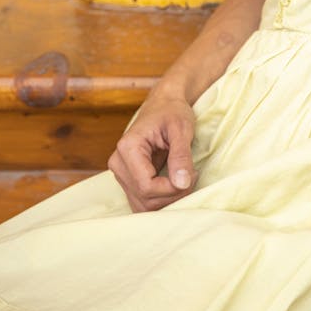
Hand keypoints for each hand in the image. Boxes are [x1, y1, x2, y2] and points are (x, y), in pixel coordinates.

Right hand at [108, 93, 197, 212]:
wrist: (164, 105)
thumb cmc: (172, 112)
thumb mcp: (181, 129)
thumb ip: (181, 155)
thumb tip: (182, 183)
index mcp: (127, 148)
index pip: (146, 186)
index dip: (171, 188)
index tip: (192, 174)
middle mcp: (118, 164)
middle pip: (144, 199)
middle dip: (172, 194)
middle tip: (192, 176)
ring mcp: (122, 174)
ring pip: (143, 206)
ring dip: (168, 200)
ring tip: (184, 179)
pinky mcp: (129, 180)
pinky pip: (143, 202)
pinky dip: (162, 200)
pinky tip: (175, 184)